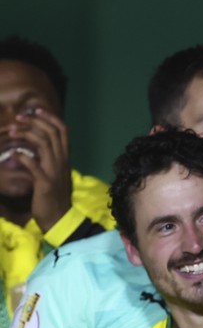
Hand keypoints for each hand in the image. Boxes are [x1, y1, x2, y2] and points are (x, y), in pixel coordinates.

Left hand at [9, 107, 72, 231]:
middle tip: (18, 118)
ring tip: (11, 131)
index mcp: (65, 158)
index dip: (50, 117)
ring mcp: (54, 171)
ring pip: (43, 143)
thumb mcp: (54, 173)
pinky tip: (12, 153)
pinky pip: (32, 164)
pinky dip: (21, 156)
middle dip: (35, 121)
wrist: (59, 217)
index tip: (35, 110)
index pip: (63, 131)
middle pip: (52, 133)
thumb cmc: (54, 195)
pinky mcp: (44, 182)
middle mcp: (62, 161)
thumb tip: (33, 145)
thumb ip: (48, 158)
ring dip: (26, 134)